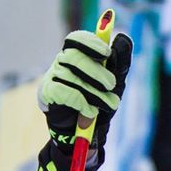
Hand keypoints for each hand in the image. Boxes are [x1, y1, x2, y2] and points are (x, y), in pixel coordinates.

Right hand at [38, 30, 132, 154]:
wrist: (82, 132)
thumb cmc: (97, 102)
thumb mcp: (114, 84)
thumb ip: (119, 62)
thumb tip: (123, 38)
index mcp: (77, 54)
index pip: (77, 39)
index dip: (91, 43)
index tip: (106, 53)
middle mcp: (62, 62)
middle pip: (76, 57)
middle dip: (97, 72)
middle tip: (112, 85)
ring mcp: (53, 75)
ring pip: (73, 77)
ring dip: (95, 93)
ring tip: (109, 104)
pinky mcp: (47, 92)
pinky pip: (66, 92)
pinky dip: (82, 103)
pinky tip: (91, 111)